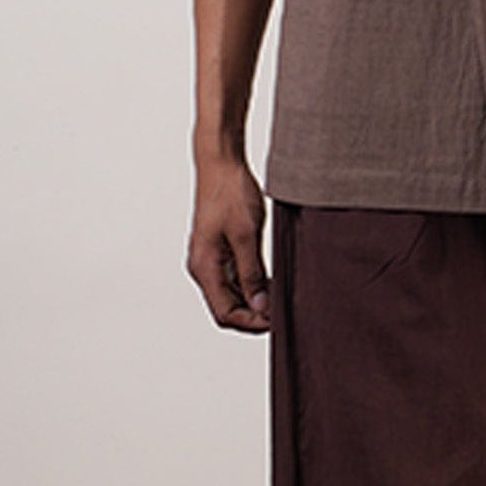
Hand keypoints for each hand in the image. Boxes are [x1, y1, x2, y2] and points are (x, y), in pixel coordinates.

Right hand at [188, 154, 272, 330]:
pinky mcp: (220, 251)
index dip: (251, 322)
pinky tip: (273, 281)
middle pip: (227, 308)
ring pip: (232, 295)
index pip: (224, 313)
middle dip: (254, 314)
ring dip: (255, 300)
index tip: (276, 320)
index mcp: (204, 267)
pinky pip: (235, 278)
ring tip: (281, 296)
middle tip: (282, 311)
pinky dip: (253, 285)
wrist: (221, 163)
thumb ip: (252, 273)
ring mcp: (211, 260)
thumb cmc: (229, 192)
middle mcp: (203, 268)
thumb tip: (260, 305)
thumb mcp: (246, 235)